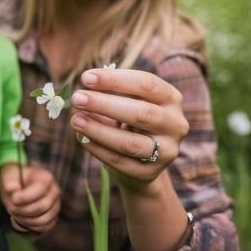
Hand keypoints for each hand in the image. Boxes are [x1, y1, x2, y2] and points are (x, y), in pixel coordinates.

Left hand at [0, 164, 59, 233]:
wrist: (17, 189)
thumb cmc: (14, 180)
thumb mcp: (9, 175)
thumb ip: (10, 180)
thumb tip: (11, 188)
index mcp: (46, 177)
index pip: (40, 189)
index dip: (26, 197)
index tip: (13, 199)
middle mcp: (55, 191)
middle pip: (41, 207)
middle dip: (22, 210)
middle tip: (10, 207)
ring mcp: (55, 205)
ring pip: (43, 220)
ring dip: (25, 220)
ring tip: (14, 213)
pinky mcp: (53, 218)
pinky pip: (44, 227)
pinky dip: (30, 226)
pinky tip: (21, 219)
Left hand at [68, 67, 188, 189]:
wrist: (142, 159)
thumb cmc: (130, 119)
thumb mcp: (128, 100)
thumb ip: (110, 92)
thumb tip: (83, 88)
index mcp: (171, 98)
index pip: (147, 84)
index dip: (115, 80)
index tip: (86, 77)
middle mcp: (175, 124)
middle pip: (141, 113)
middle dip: (105, 105)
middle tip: (77, 98)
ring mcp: (166, 151)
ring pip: (130, 143)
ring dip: (99, 130)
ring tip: (75, 120)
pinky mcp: (150, 173)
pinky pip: (120, 162)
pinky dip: (98, 149)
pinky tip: (82, 138)